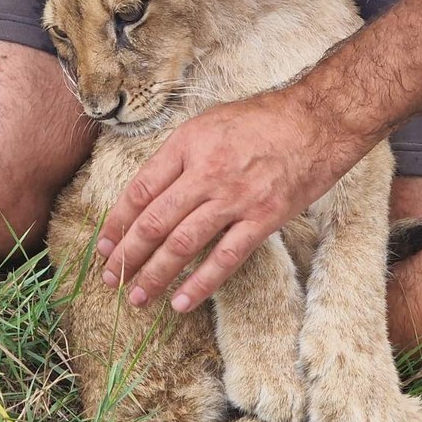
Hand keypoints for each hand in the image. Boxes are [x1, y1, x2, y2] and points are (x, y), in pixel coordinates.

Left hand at [98, 87, 363, 312]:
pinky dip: (201, 285)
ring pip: (183, 244)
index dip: (117, 222)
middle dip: (128, 254)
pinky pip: (225, 259)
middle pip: (155, 221)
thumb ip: (179, 157)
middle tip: (110, 278)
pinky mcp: (263, 219)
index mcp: (188, 145)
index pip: (140, 190)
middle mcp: (206, 173)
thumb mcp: (208, 123)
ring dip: (155, 274)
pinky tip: (180, 302)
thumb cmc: (262, 119)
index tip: (104, 245)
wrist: (317, 122)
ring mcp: (235, 199)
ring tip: (137, 296)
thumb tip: (150, 194)